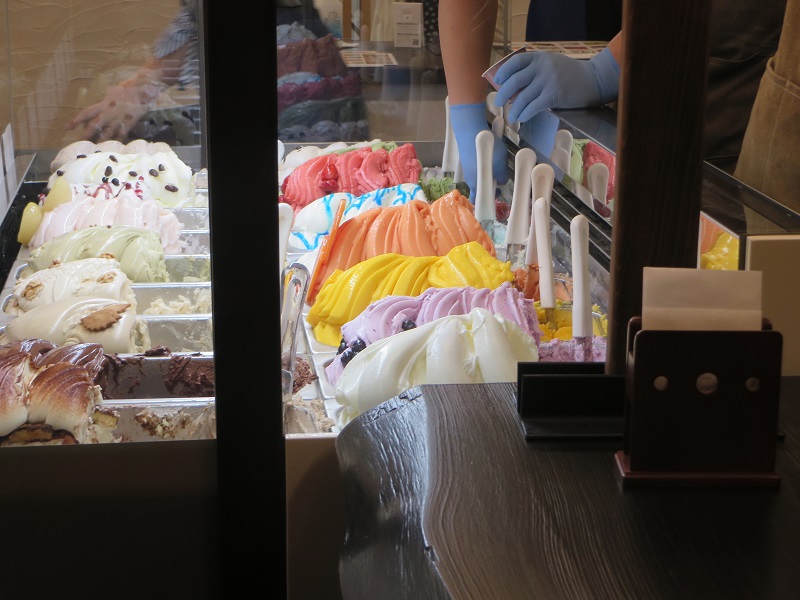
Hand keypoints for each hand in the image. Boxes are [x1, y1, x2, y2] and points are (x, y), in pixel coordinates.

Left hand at [68, 78, 162, 142]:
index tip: (68, 127)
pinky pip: (121, 136)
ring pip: (106, 134)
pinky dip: (117, 142)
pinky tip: (114, 148)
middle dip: (86, 135)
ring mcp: (118, 120)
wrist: (141, 91)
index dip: (77, 120)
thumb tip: (100, 106)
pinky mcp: (128, 125)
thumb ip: (105, 101)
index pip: (86, 113)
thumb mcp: (111, 93)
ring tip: (95, 149)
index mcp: (103, 104)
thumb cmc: (126, 89)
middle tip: (79, 143)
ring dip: (100, 142)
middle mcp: (108, 114)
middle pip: (94, 126)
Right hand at [449, 103, 508, 198]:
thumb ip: (502, 177)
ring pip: (478, 173)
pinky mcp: (466, 156)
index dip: (489, 197)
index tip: (498, 192)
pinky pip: (476, 163)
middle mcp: (469, 178)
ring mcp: (466, 166)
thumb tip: (502, 182)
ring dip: (488, 170)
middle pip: (479, 186)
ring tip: (497, 160)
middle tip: (500, 176)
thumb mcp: (501, 166)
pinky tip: (491, 151)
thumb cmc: (487, 151)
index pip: (479, 199)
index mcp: (475, 185)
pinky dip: (484, 160)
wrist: (470, 129)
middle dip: (490, 183)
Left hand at [493, 47, 619, 123]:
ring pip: (522, 97)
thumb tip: (513, 86)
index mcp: (540, 57)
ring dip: (514, 109)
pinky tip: (522, 118)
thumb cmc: (571, 74)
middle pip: (515, 81)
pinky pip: (533, 107)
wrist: (593, 80)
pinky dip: (525, 114)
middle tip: (498, 102)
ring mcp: (548, 81)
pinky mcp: (554, 95)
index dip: (504, 71)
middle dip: (503, 94)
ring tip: (511, 116)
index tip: (498, 80)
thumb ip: (536, 70)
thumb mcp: (552, 64)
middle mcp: (542, 67)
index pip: (516, 61)